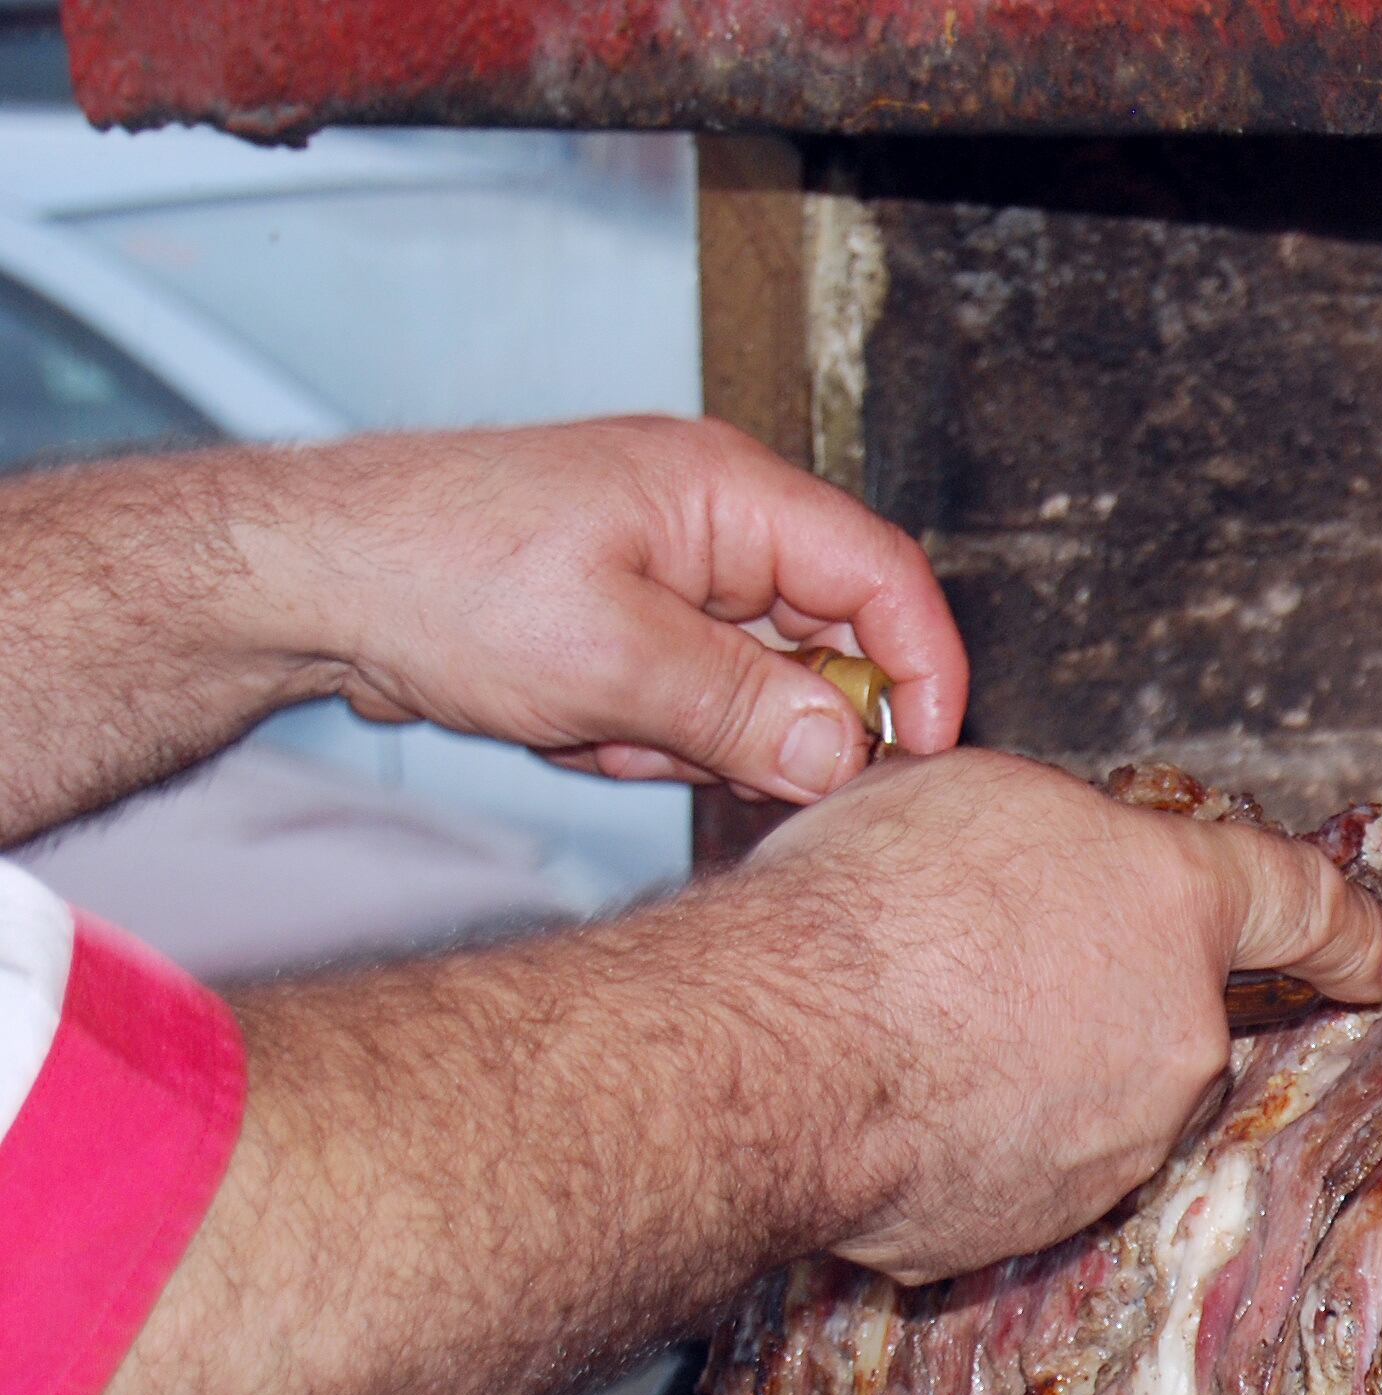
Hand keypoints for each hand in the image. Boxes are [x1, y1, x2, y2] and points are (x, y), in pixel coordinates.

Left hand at [226, 418, 967, 804]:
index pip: (883, 576)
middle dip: (777, 720)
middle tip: (710, 759)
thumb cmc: (438, 577)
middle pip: (824, 640)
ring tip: (600, 729)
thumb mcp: (613, 662)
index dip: (920, 669)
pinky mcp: (626, 615)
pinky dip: (646, 731)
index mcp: (728, 492)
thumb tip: (849, 754)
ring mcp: (667, 568)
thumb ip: (748, 711)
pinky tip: (570, 723)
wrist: (306, 582)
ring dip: (696, 735)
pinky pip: (690, 697)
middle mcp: (711, 521)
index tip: (920, 754)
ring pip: (755, 683)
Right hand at [725, 749, 1381, 1279]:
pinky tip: (897, 1096)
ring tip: (912, 1027)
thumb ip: (1062, 839)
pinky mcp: (1041, 1221)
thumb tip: (1058, 863)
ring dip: (1021, 1066)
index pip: (1297, 905)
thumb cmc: (860, 915)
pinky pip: (1019, 1166)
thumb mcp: (975, 798)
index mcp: (1173, 908)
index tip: (1374, 956)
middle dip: (1090, 991)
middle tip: (977, 960)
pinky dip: (970, 1137)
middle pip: (1165, 1011)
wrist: (778, 1059)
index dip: (1345, 928)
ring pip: (1090, 1095)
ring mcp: (1116, 1144)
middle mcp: (1174, 1038)